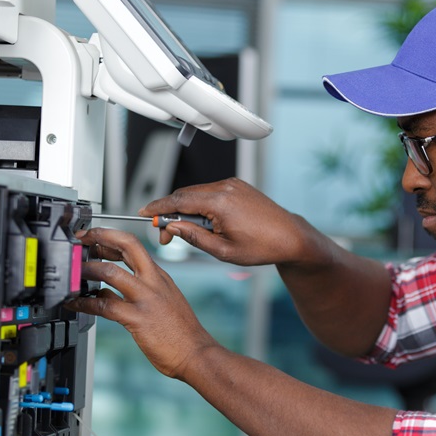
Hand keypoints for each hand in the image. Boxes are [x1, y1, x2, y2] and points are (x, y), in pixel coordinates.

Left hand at [66, 227, 218, 380]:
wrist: (197, 353)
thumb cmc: (181, 333)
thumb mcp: (164, 302)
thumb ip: (138, 292)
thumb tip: (106, 289)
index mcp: (160, 277)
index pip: (134, 246)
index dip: (111, 238)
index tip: (94, 240)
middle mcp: (154, 282)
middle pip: (128, 245)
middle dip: (100, 237)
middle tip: (81, 239)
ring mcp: (146, 299)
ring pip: (111, 272)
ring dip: (87, 269)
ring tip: (73, 272)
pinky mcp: (138, 318)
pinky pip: (105, 305)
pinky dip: (85, 303)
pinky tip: (75, 304)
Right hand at [139, 178, 309, 266]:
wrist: (290, 236)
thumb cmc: (263, 246)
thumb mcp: (224, 251)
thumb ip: (195, 237)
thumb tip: (173, 228)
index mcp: (220, 202)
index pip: (179, 200)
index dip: (158, 208)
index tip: (145, 214)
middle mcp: (225, 187)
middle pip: (185, 195)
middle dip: (171, 213)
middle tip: (166, 235)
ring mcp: (232, 184)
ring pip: (197, 193)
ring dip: (186, 209)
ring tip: (189, 232)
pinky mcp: (237, 186)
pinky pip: (210, 192)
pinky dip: (201, 204)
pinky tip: (204, 222)